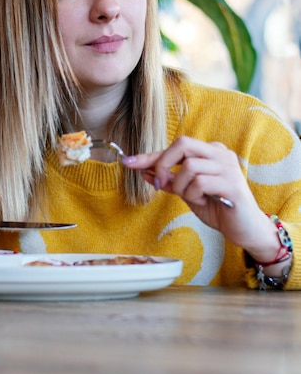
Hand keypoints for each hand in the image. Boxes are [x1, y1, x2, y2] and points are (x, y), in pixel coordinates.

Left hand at [122, 135, 277, 255]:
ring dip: (181, 186)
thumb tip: (144, 171)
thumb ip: (170, 181)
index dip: (150, 155)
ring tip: (192, 198)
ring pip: (189, 166)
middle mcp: (221, 154)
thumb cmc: (217, 208)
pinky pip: (200, 183)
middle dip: (164, 164)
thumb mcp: (188, 192)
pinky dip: (193, 195)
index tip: (128, 162)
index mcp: (211, 151)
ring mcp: (228, 167)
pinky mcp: (232, 184)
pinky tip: (203, 202)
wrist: (245, 229)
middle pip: (182, 144)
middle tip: (162, 184)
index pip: (175, 147)